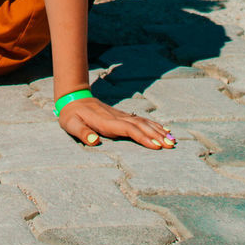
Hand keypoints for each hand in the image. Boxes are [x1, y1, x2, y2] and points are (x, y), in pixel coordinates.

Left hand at [58, 96, 175, 149]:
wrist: (74, 98)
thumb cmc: (72, 116)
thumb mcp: (72, 124)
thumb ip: (82, 132)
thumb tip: (93, 141)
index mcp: (107, 122)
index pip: (128, 129)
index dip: (142, 137)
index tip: (156, 145)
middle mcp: (117, 117)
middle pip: (140, 126)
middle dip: (156, 135)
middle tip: (171, 145)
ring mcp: (121, 116)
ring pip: (143, 122)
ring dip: (158, 130)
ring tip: (172, 140)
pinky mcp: (122, 116)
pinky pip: (141, 120)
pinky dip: (154, 125)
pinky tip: (163, 130)